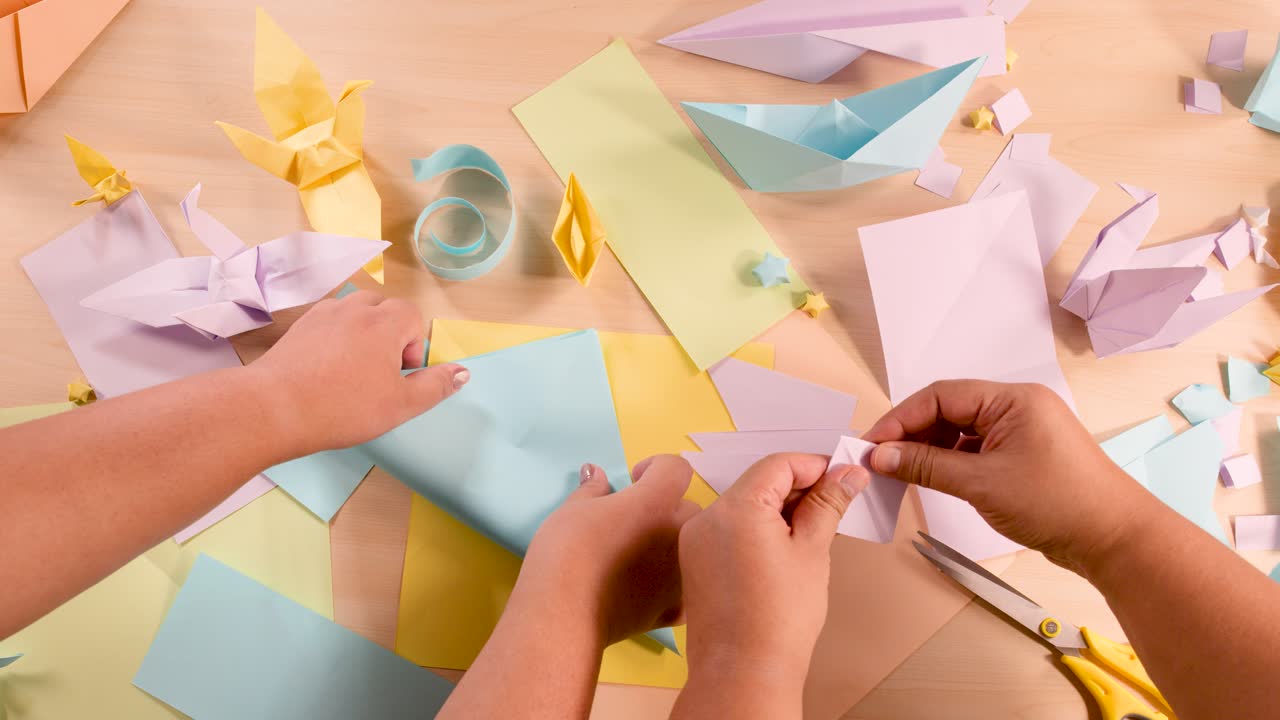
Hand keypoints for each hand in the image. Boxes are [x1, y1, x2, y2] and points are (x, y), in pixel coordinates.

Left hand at [247, 291, 468, 454]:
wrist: (273, 408)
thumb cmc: (342, 407)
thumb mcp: (400, 405)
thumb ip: (435, 386)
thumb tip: (463, 373)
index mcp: (384, 323)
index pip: (413, 316)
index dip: (413, 346)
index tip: (399, 375)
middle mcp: (354, 308)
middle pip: (384, 308)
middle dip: (390, 335)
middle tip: (379, 373)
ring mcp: (322, 314)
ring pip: (355, 311)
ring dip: (363, 333)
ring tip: (353, 369)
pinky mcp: (299, 326)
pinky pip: (329, 321)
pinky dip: (336, 337)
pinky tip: (326, 369)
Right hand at [514, 455, 698, 646]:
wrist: (564, 615)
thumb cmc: (565, 554)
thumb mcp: (572, 511)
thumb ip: (592, 490)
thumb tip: (595, 473)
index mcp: (655, 501)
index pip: (675, 469)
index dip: (656, 468)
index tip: (635, 480)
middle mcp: (677, 533)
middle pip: (688, 507)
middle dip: (666, 507)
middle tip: (634, 520)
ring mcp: (681, 573)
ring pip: (693, 548)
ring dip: (674, 545)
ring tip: (642, 556)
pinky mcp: (675, 608)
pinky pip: (687, 588)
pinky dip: (674, 585)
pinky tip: (651, 589)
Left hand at [678, 455, 867, 690]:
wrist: (743, 673)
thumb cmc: (778, 621)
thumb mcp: (812, 551)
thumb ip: (827, 504)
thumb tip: (847, 475)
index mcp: (736, 508)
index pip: (778, 464)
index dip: (815, 466)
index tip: (842, 478)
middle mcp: (708, 517)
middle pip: (759, 483)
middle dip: (798, 489)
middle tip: (835, 503)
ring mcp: (697, 540)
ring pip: (744, 506)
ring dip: (778, 510)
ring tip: (813, 531)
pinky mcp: (695, 561)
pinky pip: (729, 529)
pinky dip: (756, 529)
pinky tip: (783, 549)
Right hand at [861, 380, 1160, 574]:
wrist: (1114, 539)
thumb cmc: (1058, 503)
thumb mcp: (981, 484)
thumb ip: (926, 465)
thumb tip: (881, 457)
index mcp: (1012, 399)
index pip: (941, 396)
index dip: (901, 419)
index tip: (872, 445)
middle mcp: (1017, 407)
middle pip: (949, 410)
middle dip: (911, 434)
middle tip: (879, 460)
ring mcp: (1022, 431)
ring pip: (960, 431)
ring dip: (929, 449)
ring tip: (900, 472)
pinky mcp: (1023, 456)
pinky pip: (976, 449)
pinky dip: (950, 461)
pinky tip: (931, 477)